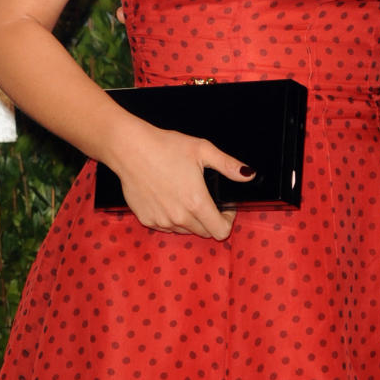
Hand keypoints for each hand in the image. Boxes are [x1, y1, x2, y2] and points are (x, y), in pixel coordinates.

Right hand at [111, 123, 254, 240]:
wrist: (129, 149)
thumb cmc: (166, 147)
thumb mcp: (202, 150)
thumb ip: (228, 165)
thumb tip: (249, 174)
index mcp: (196, 203)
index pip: (221, 232)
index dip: (228, 219)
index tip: (225, 206)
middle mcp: (179, 217)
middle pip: (204, 232)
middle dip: (211, 219)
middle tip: (206, 199)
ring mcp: (161, 221)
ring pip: (185, 231)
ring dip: (191, 220)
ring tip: (186, 196)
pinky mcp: (146, 219)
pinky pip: (166, 227)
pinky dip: (172, 218)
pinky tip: (169, 198)